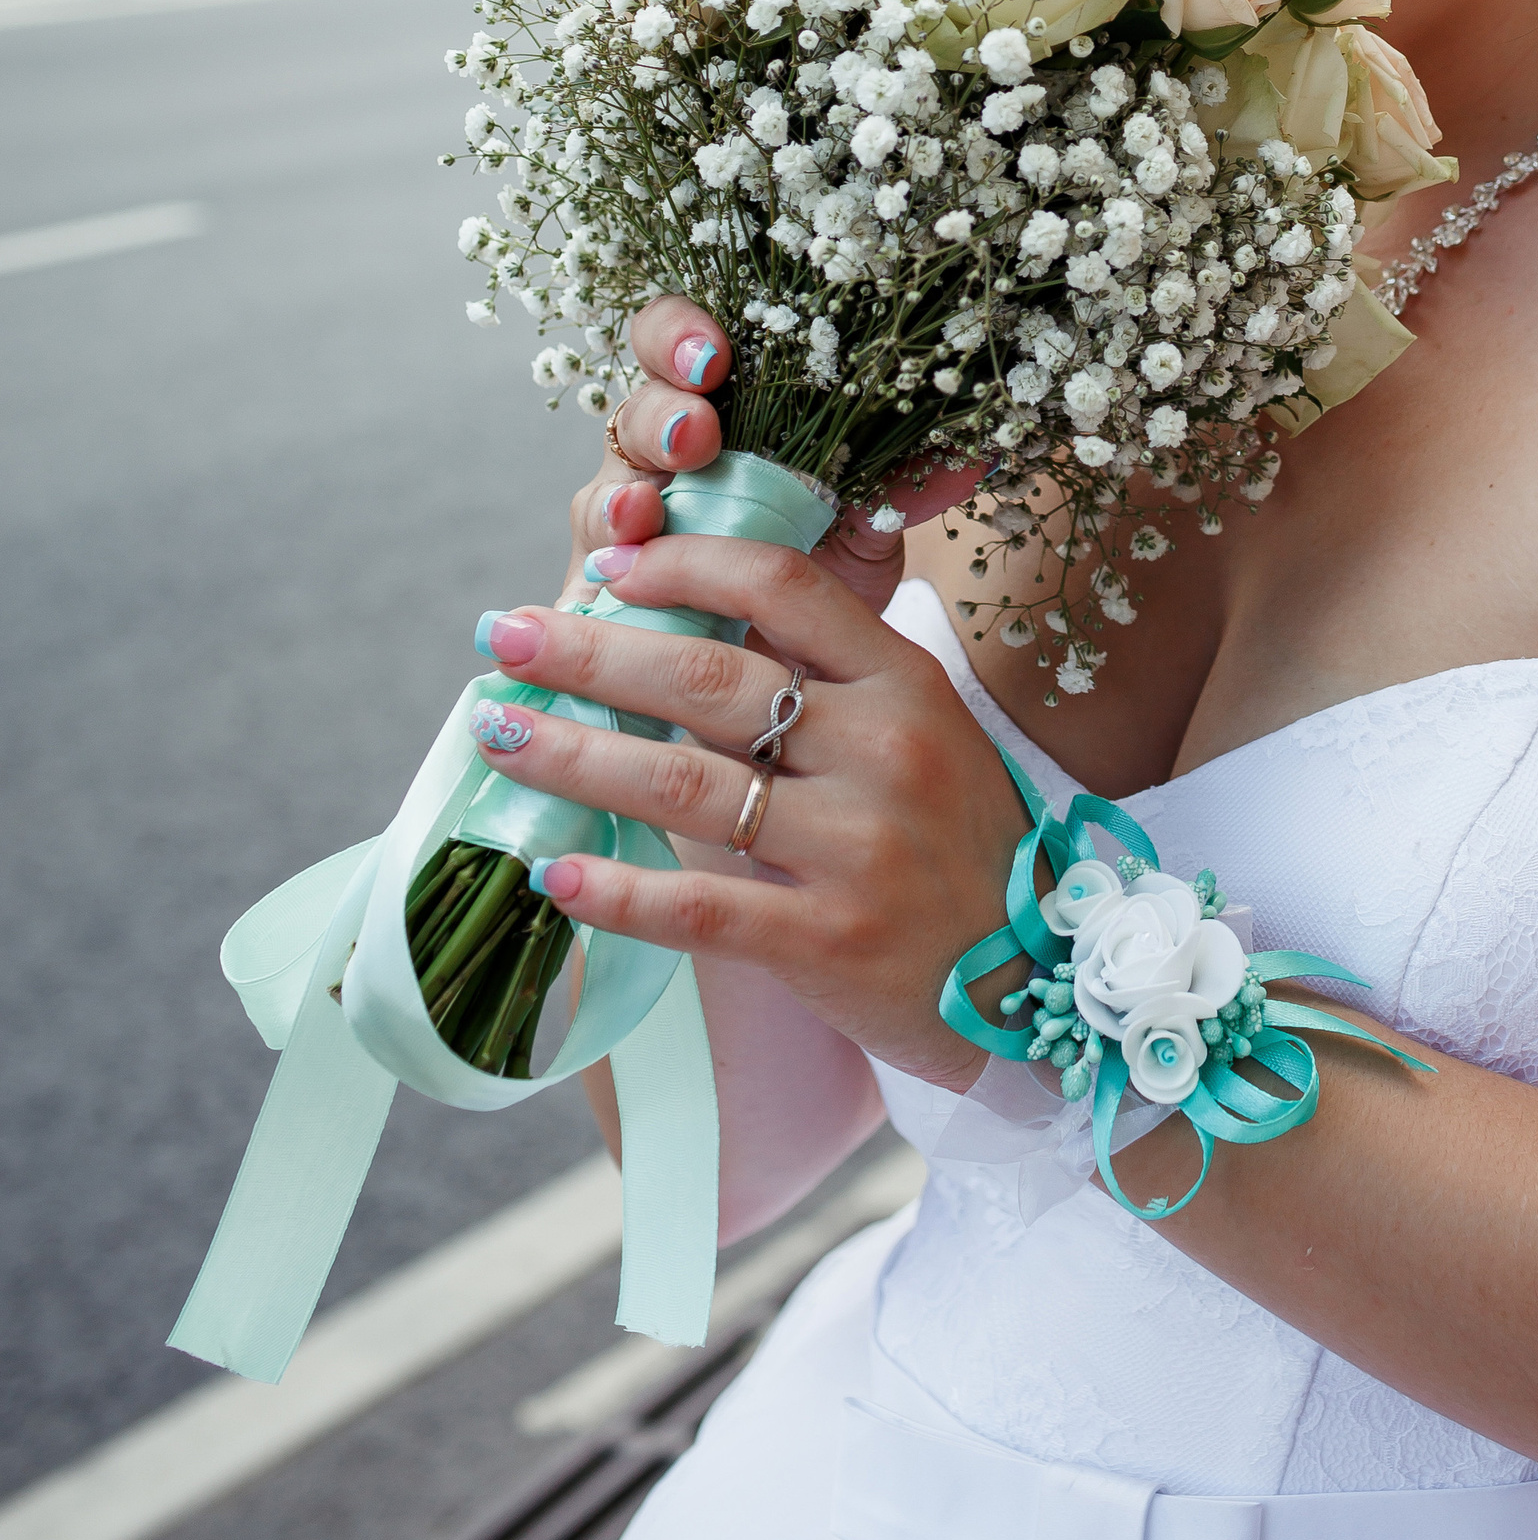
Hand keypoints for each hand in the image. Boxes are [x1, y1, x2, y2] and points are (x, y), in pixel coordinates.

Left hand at [472, 533, 1026, 1087]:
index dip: (684, 563)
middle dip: (588, 651)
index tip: (604, 563)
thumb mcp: (921, 735)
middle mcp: (884, 752)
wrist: (1038, 977)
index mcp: (905, 682)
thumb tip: (681, 637)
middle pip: (709, 678)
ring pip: (685, 785)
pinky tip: (553, 873)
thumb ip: (826, 685)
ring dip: (573, 753)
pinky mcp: (828, 941)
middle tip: (503, 637)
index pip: (783, 588)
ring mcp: (858, 848)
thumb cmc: (955, 843)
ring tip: (496, 733)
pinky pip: (700, 908)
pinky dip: (619, 893)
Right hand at [564, 295, 981, 611]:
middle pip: (635, 412)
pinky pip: (584, 591)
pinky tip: (607, 593)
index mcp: (722, 425)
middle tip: (696, 434)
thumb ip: (896, 491)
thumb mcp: (864, 539)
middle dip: (659, 413)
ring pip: (602, 497)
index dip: (682, 335)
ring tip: (642, 512)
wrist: (788, 701)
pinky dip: (595, 590)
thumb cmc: (816, 595)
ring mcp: (621, 540)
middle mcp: (660, 469)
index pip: (680, 347)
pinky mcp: (599, 613)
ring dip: (619, 500)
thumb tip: (970, 456)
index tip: (717, 352)